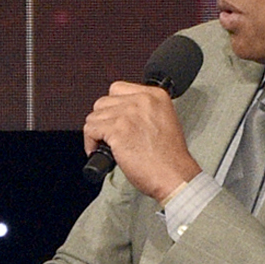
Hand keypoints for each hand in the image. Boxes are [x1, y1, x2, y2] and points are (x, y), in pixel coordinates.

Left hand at [82, 81, 201, 202]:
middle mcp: (142, 100)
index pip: (117, 89)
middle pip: (102, 102)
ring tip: (106, 146)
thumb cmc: (169, 156)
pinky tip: (100, 152)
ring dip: (96, 133)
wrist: (174, 174)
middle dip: (102, 120)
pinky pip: (90, 130)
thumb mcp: (163, 120)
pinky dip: (90, 143)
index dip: (112, 107)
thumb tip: (119, 112)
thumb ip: (143, 110)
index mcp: (155, 95)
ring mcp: (128, 114)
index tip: (114, 120)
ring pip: (94, 117)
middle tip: (108, 136)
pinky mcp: (117, 129)